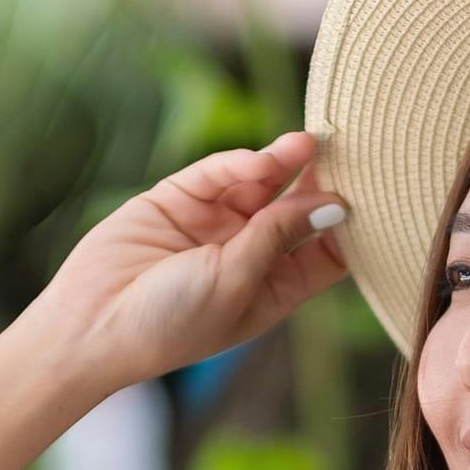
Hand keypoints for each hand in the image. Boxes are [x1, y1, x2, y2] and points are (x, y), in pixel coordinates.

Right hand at [23, 129, 348, 390]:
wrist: (92, 326)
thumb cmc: (171, 324)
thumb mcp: (237, 282)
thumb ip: (281, 237)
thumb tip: (336, 204)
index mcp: (273, 290)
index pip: (326, 252)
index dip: (349, 224)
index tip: (377, 195)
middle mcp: (248, 254)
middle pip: (298, 210)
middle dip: (321, 182)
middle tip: (350, 152)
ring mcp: (213, 224)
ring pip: (261, 185)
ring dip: (284, 163)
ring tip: (307, 142)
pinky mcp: (178, 199)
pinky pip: (217, 174)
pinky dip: (239, 164)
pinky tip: (261, 160)